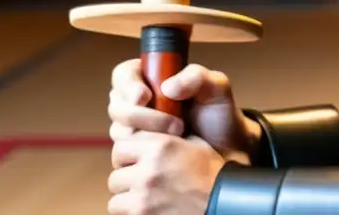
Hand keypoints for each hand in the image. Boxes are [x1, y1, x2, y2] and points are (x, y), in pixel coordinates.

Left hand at [107, 132, 222, 214]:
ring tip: (145, 199)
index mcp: (160, 145)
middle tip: (141, 183)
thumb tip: (149, 133)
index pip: (121, 147)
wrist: (223, 201)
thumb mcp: (194, 144)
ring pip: (115, 197)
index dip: (127, 155)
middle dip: (126, 179)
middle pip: (115, 174)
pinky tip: (148, 209)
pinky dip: (131, 212)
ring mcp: (143, 194)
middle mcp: (148, 168)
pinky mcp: (140, 214)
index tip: (135, 162)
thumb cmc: (212, 173)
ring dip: (128, 199)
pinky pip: (120, 212)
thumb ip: (167, 138)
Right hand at [108, 59, 260, 160]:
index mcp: (153, 79)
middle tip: (175, 123)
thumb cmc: (220, 116)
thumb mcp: (216, 88)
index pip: (124, 74)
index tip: (145, 95)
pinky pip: (123, 154)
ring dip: (143, 135)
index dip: (128, 84)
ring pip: (118, 131)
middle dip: (139, 115)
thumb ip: (196, 77)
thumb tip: (167, 88)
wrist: (227, 151)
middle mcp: (139, 104)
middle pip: (116, 105)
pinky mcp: (136, 154)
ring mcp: (136, 130)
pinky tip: (166, 152)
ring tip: (178, 135)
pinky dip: (141, 152)